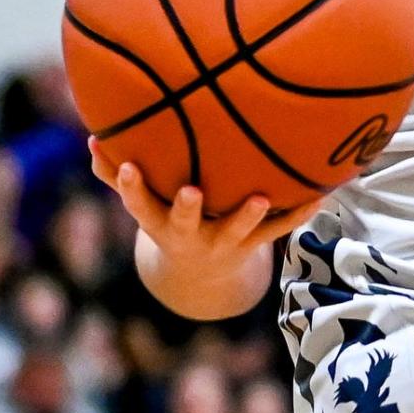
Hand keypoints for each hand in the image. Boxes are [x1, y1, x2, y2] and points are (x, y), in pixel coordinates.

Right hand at [90, 139, 307, 273]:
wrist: (201, 273)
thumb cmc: (166, 218)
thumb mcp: (142, 203)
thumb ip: (116, 174)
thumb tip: (93, 139)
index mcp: (159, 223)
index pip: (140, 206)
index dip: (132, 188)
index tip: (128, 167)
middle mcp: (189, 236)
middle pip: (185, 224)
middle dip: (187, 209)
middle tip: (190, 191)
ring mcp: (224, 243)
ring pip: (237, 232)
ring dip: (248, 216)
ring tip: (260, 197)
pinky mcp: (254, 244)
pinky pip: (278, 231)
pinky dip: (298, 213)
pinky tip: (320, 195)